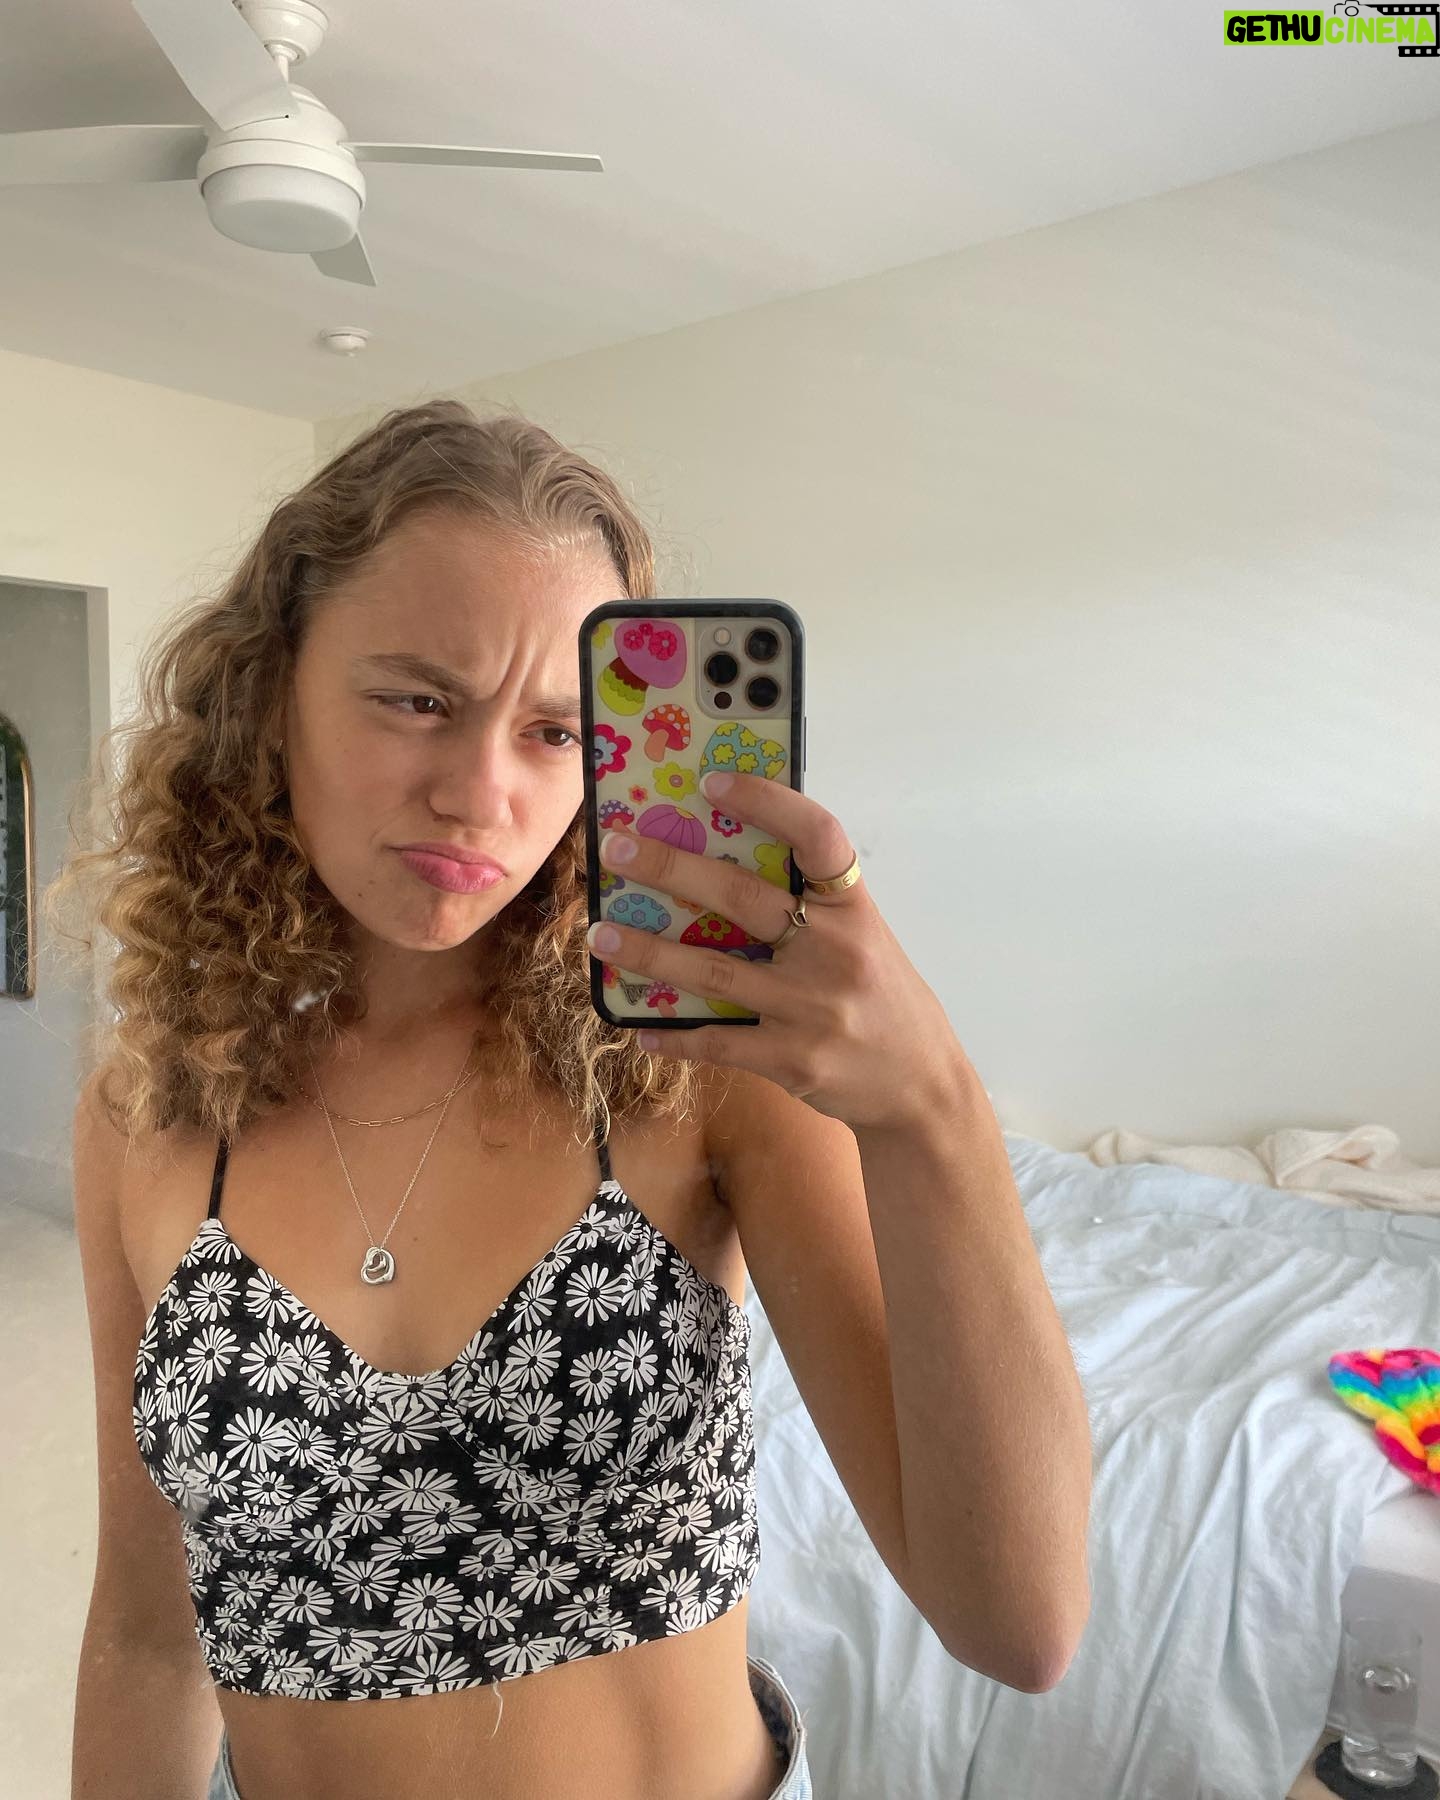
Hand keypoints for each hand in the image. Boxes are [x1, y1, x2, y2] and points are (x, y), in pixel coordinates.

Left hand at [586, 769, 965, 1130]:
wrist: (921, 1085)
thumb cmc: (881, 998)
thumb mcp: (864, 938)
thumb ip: (810, 904)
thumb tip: (721, 857)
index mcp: (854, 910)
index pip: (818, 836)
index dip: (767, 802)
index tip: (712, 783)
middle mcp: (836, 952)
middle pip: (743, 898)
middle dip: (671, 869)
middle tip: (617, 848)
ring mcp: (812, 1009)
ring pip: (714, 972)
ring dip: (648, 951)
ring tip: (601, 931)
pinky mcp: (792, 1059)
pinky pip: (717, 1042)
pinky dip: (673, 1035)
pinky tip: (637, 1026)